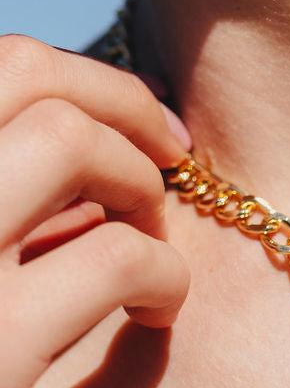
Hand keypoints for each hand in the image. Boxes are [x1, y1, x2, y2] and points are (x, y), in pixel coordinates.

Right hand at [0, 34, 191, 387]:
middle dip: (123, 104)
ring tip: (152, 242)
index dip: (83, 83)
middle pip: (24, 72)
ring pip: (67, 141)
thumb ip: (6, 208)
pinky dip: (162, 276)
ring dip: (139, 181)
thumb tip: (97, 146)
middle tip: (175, 160)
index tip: (143, 130)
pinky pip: (112, 259)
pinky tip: (153, 316)